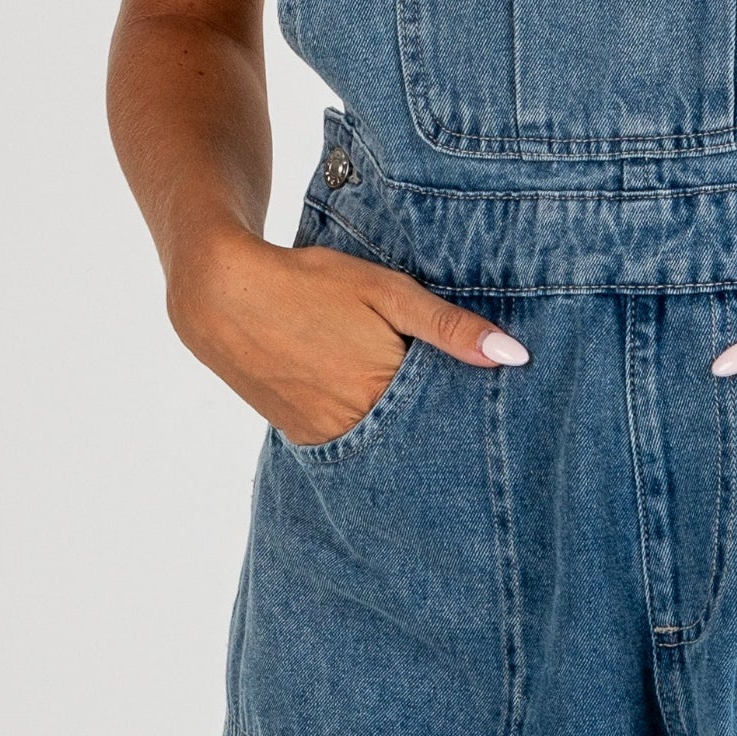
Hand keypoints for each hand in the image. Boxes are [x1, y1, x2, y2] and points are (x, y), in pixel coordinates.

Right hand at [170, 230, 526, 447]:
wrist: (222, 295)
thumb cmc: (309, 283)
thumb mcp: (387, 292)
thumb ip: (449, 328)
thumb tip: (514, 357)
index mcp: (384, 392)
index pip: (450, 421)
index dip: (472, 414)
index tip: (497, 408)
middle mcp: (356, 427)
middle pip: (419, 443)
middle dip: (443, 432)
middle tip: (469, 420)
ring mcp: (326, 438)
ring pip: (385, 452)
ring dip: (407, 438)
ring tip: (422, 413)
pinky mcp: (304, 438)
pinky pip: (352, 448)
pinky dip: (372, 436)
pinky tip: (380, 413)